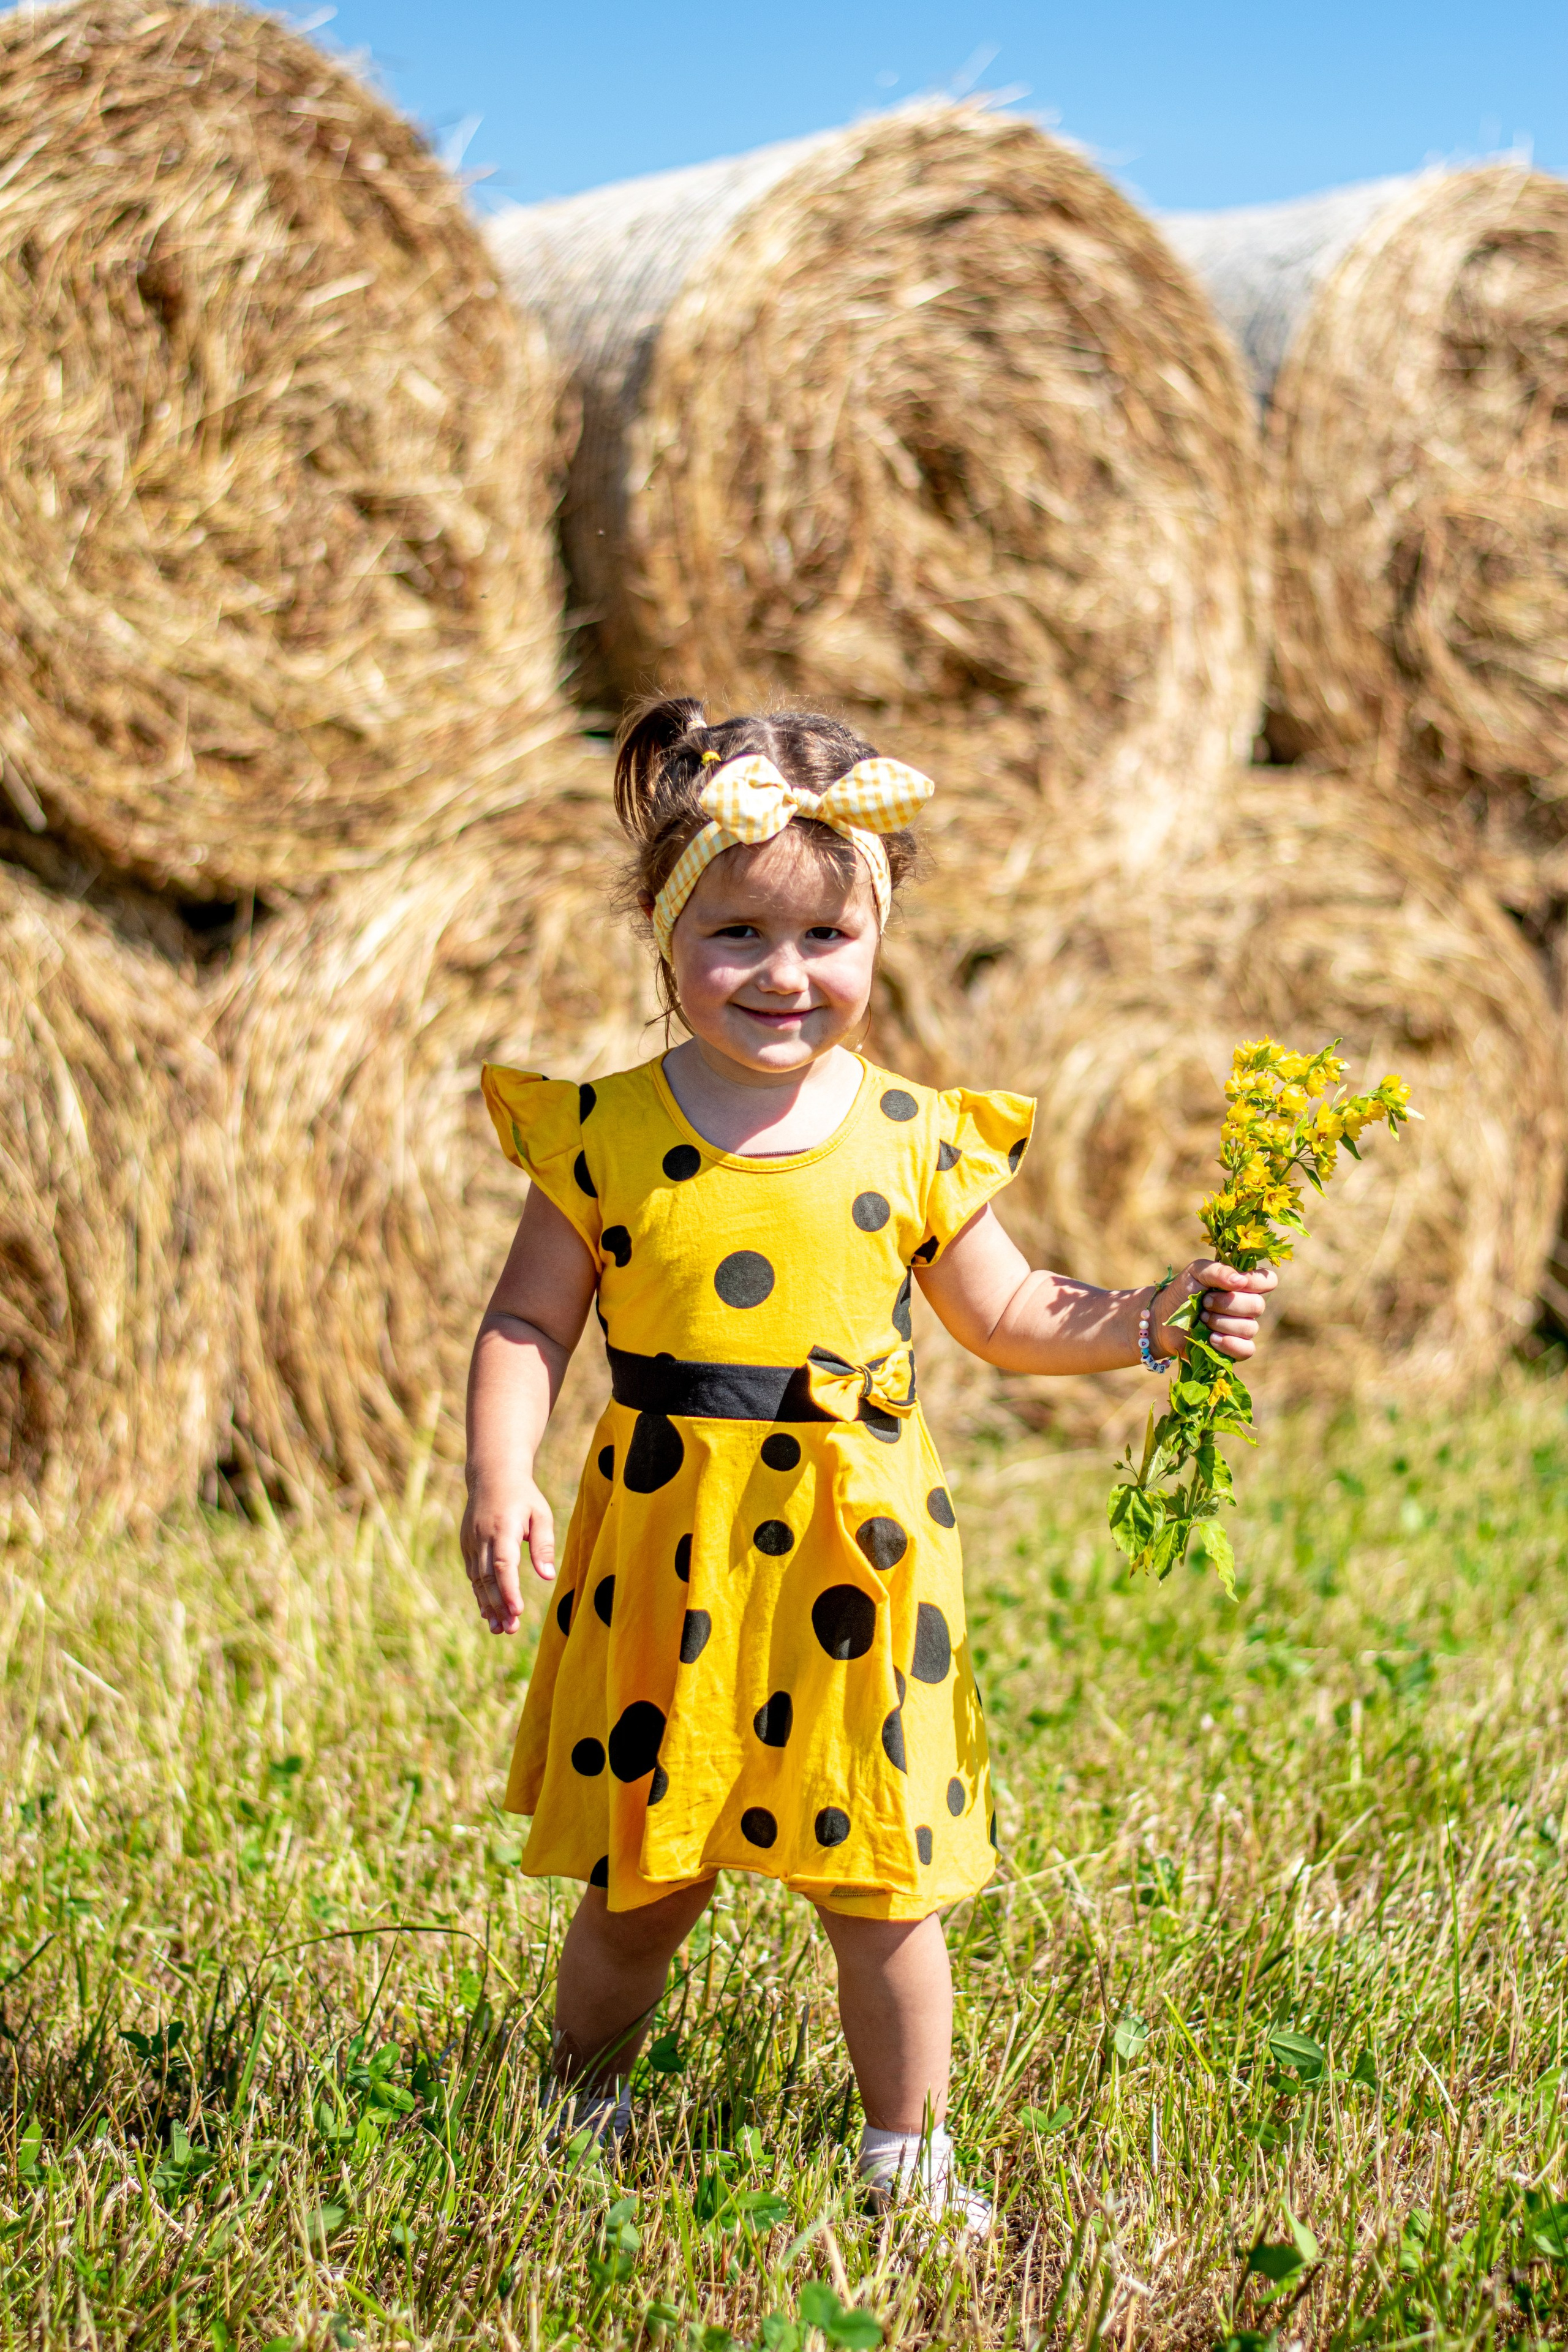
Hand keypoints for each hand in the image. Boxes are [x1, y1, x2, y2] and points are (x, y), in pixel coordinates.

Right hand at [460, 1475, 554, 1636]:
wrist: (491, 1475)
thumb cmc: (523, 1496)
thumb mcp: (541, 1514)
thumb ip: (544, 1544)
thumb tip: (548, 1576)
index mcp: (502, 1528)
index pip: (503, 1565)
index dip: (508, 1590)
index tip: (517, 1611)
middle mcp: (482, 1537)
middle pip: (488, 1578)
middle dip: (498, 1606)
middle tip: (510, 1629)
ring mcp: (471, 1542)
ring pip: (477, 1580)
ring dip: (488, 1605)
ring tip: (500, 1629)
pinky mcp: (467, 1546)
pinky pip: (473, 1575)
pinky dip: (480, 1594)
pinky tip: (489, 1612)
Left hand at [1157, 1260, 1277, 1362]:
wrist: (1162, 1319)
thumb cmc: (1182, 1292)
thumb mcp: (1196, 1272)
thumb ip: (1217, 1270)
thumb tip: (1241, 1281)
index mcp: (1243, 1284)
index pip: (1268, 1281)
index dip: (1255, 1282)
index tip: (1232, 1283)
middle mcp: (1247, 1306)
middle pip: (1257, 1306)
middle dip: (1227, 1304)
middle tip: (1205, 1302)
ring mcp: (1242, 1329)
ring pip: (1250, 1328)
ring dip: (1221, 1322)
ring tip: (1201, 1318)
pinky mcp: (1235, 1349)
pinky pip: (1247, 1350)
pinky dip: (1229, 1344)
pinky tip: (1211, 1338)